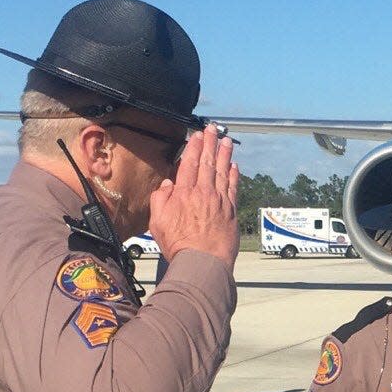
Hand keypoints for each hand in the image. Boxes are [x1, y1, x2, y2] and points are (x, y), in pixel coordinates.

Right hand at [149, 125, 239, 267]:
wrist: (202, 262)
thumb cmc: (179, 245)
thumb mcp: (158, 222)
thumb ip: (160, 200)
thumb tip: (166, 185)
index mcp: (183, 193)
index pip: (189, 164)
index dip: (194, 147)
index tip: (197, 136)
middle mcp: (203, 192)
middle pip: (207, 162)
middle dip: (210, 143)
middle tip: (213, 129)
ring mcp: (219, 201)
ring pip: (222, 171)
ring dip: (224, 154)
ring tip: (226, 141)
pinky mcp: (231, 211)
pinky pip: (233, 187)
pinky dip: (233, 175)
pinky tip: (234, 166)